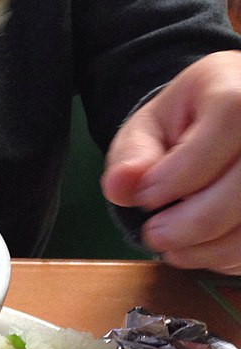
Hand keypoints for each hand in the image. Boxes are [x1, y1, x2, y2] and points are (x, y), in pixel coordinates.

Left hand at [101, 51, 240, 274]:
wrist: (235, 111)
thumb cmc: (191, 120)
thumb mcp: (152, 126)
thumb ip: (133, 155)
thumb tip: (120, 185)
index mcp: (238, 93)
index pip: (218, 136)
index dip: (176, 177)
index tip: (145, 198)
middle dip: (192, 224)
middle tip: (155, 236)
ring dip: (211, 248)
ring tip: (175, 248)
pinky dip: (230, 255)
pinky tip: (206, 248)